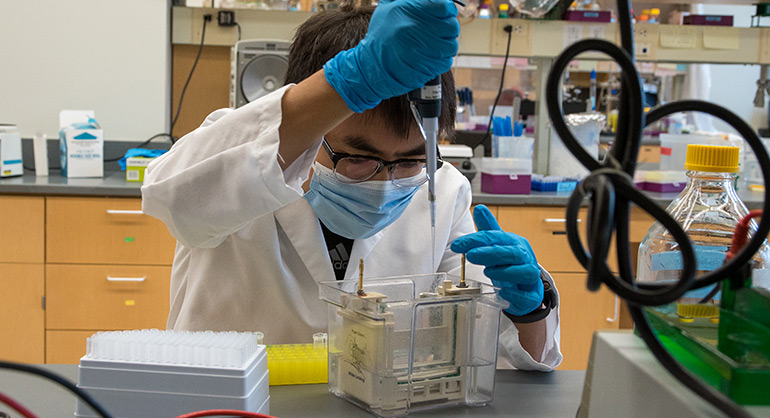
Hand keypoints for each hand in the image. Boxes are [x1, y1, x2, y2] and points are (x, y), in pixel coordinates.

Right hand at [323, 0, 459, 112]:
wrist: (370, 66)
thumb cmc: (381, 35)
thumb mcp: (388, 8)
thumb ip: (409, 0)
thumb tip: (435, 0)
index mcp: (408, 11)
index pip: (444, 6)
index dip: (448, 10)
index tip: (446, 13)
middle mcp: (414, 29)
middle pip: (451, 26)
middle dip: (449, 29)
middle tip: (441, 31)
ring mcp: (419, 50)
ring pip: (451, 45)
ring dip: (447, 45)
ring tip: (436, 45)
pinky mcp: (423, 68)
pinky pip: (445, 62)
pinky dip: (442, 59)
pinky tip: (432, 57)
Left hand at [450, 205, 543, 315]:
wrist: (526, 288)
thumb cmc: (509, 265)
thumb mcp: (498, 246)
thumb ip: (488, 229)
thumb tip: (479, 208)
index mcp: (515, 244)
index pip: (496, 238)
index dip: (476, 240)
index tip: (457, 245)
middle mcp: (525, 258)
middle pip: (512, 253)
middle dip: (491, 253)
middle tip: (471, 255)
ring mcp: (531, 278)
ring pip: (526, 272)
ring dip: (506, 271)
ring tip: (487, 271)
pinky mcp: (532, 295)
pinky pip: (528, 295)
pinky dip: (516, 294)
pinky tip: (502, 292)